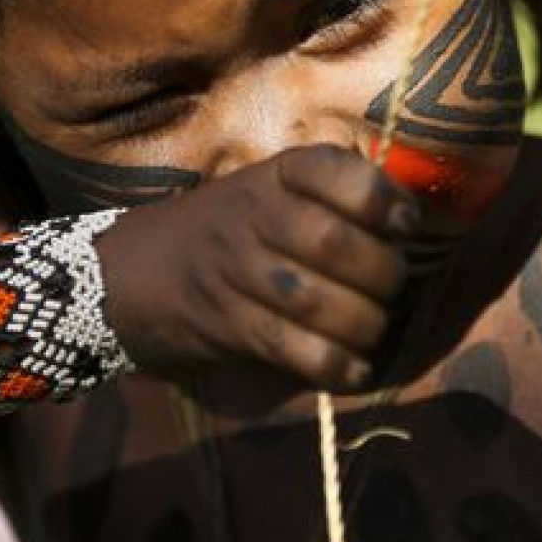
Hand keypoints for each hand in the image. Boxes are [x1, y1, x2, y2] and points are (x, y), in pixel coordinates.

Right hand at [97, 144, 417, 391]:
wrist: (128, 273)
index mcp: (275, 175)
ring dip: (364, 324)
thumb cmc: (224, 232)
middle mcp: (253, 214)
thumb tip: (413, 220)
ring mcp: (234, 270)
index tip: (406, 223)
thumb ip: (330, 199)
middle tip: (392, 288)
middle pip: (333, 243)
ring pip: (317, 301)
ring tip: (374, 329)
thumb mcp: (268, 192)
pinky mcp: (224, 324)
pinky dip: (335, 366)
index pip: (335, 171)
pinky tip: (353, 371)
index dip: (382, 198)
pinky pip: (291, 349)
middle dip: (383, 273)